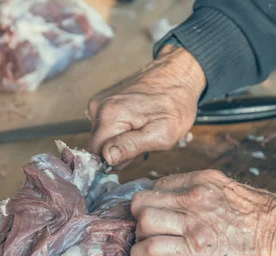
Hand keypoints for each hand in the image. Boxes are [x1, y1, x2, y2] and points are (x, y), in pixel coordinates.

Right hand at [87, 45, 205, 166]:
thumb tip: (108, 158)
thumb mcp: (162, 133)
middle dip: (121, 150)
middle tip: (145, 141)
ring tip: (145, 130)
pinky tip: (139, 122)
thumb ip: (132, 147)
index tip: (137, 152)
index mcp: (110, 116)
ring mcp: (99, 102)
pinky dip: (123, 129)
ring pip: (105, 137)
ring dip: (123, 140)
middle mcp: (98, 107)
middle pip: (100, 146)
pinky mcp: (103, 101)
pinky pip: (107, 125)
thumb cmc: (175, 103)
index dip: (118, 161)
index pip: (98, 155)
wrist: (177, 74)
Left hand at [130, 170, 275, 255]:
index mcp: (203, 180)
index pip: (158, 185)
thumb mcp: (232, 191)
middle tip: (148, 231)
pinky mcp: (194, 250)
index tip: (156, 215)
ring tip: (150, 246)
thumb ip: (202, 193)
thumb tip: (178, 204)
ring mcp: (193, 224)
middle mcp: (194, 197)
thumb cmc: (268, 218)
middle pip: (143, 201)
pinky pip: (151, 248)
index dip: (152, 202)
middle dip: (139, 218)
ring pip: (143, 223)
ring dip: (140, 237)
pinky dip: (141, 255)